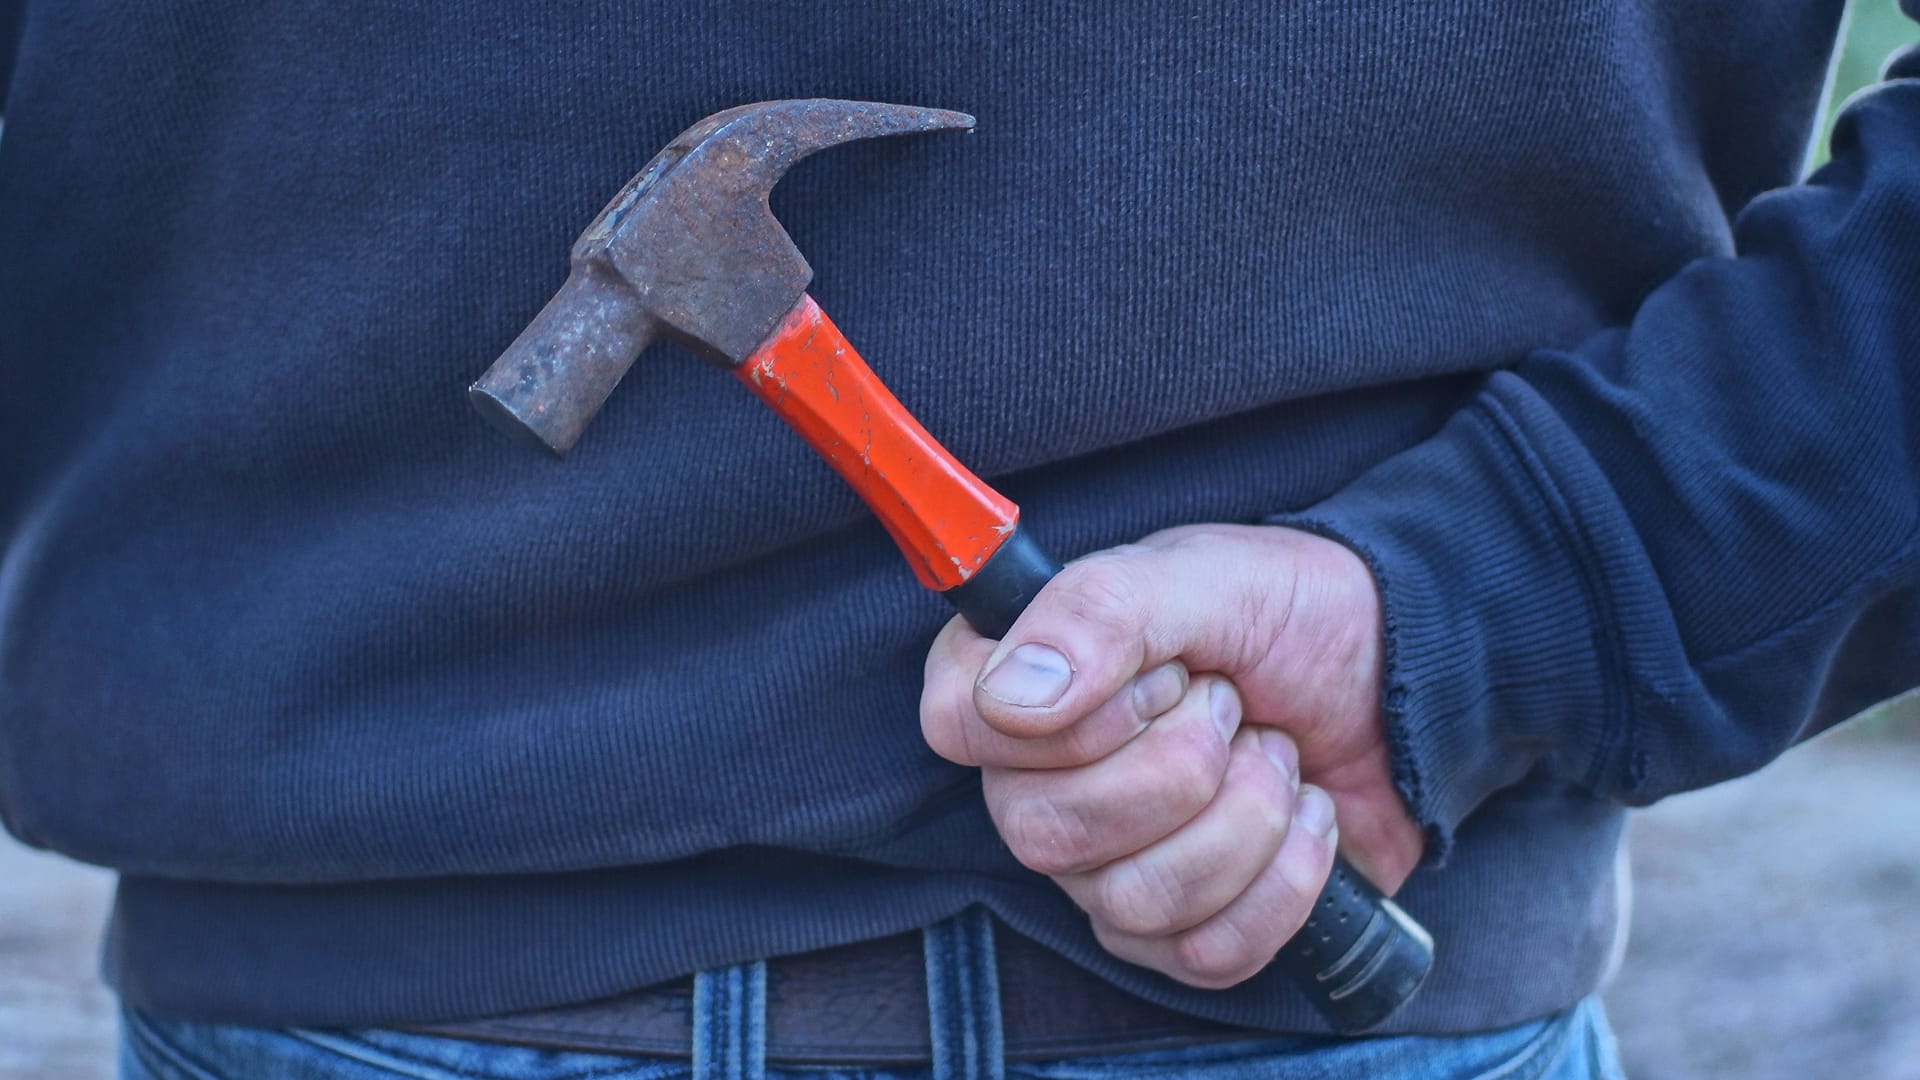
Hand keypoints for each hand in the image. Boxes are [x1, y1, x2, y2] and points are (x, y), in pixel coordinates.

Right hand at [920, 523, 1422, 988]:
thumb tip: (1012, 695)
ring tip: (1275, 754)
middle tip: (1234, 707)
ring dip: (1244, 817)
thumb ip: (1099, 612)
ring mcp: (1102, 868)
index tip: (1160, 676)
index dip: (1067, 718)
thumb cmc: (1288, 616)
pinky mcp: (1178, 931)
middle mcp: (1038, 783)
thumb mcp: (1204, 577)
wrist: (1400, 680)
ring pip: (1132, 901)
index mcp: (1021, 680)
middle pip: (1043, 832)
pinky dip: (1285, 880)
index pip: (957, 725)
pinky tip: (1305, 815)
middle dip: (1181, 766)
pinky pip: (1206, 953)